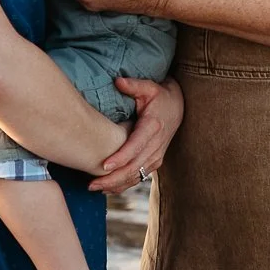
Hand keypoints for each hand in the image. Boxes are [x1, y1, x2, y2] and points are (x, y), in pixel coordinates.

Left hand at [89, 76, 183, 194]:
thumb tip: (118, 81)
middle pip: (133, 167)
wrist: (177, 108)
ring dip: (115, 184)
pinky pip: (138, 177)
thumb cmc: (159, 97)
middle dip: (112, 178)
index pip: (136, 146)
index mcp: (153, 127)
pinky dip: (123, 185)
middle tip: (91, 184)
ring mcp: (156, 156)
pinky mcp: (154, 162)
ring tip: (94, 188)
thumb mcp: (149, 87)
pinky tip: (107, 189)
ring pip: (135, 176)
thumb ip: (134, 85)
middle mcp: (156, 145)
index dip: (120, 158)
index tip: (104, 166)